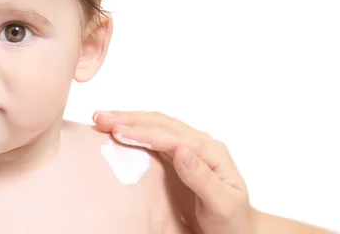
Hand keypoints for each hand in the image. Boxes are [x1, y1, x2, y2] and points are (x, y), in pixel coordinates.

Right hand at [93, 110, 255, 233]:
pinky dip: (133, 129)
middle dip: (129, 118)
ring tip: (102, 118)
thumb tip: (181, 150)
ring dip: (128, 119)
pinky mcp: (176, 156)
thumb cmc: (232, 221)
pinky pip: (153, 137)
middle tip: (100, 118)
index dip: (143, 132)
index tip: (117, 131)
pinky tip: (117, 129)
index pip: (172, 137)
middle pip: (160, 123)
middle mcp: (199, 143)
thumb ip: (202, 178)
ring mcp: (187, 147)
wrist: (238, 230)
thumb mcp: (222, 204)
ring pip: (155, 125)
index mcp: (211, 152)